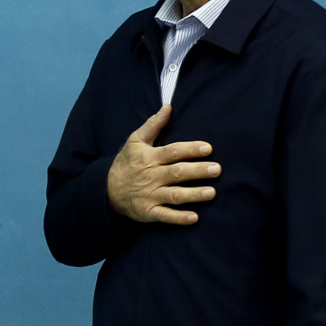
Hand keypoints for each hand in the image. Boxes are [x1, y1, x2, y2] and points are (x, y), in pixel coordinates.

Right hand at [106, 105, 219, 223]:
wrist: (107, 190)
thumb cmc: (127, 163)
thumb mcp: (135, 141)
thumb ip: (153, 125)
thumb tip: (168, 107)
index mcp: (149, 158)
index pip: (172, 152)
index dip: (190, 149)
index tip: (208, 148)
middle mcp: (150, 177)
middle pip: (177, 173)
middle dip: (197, 171)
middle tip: (217, 169)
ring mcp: (149, 196)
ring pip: (174, 195)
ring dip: (193, 195)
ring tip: (212, 193)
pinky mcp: (148, 212)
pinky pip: (165, 216)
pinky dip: (179, 218)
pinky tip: (194, 218)